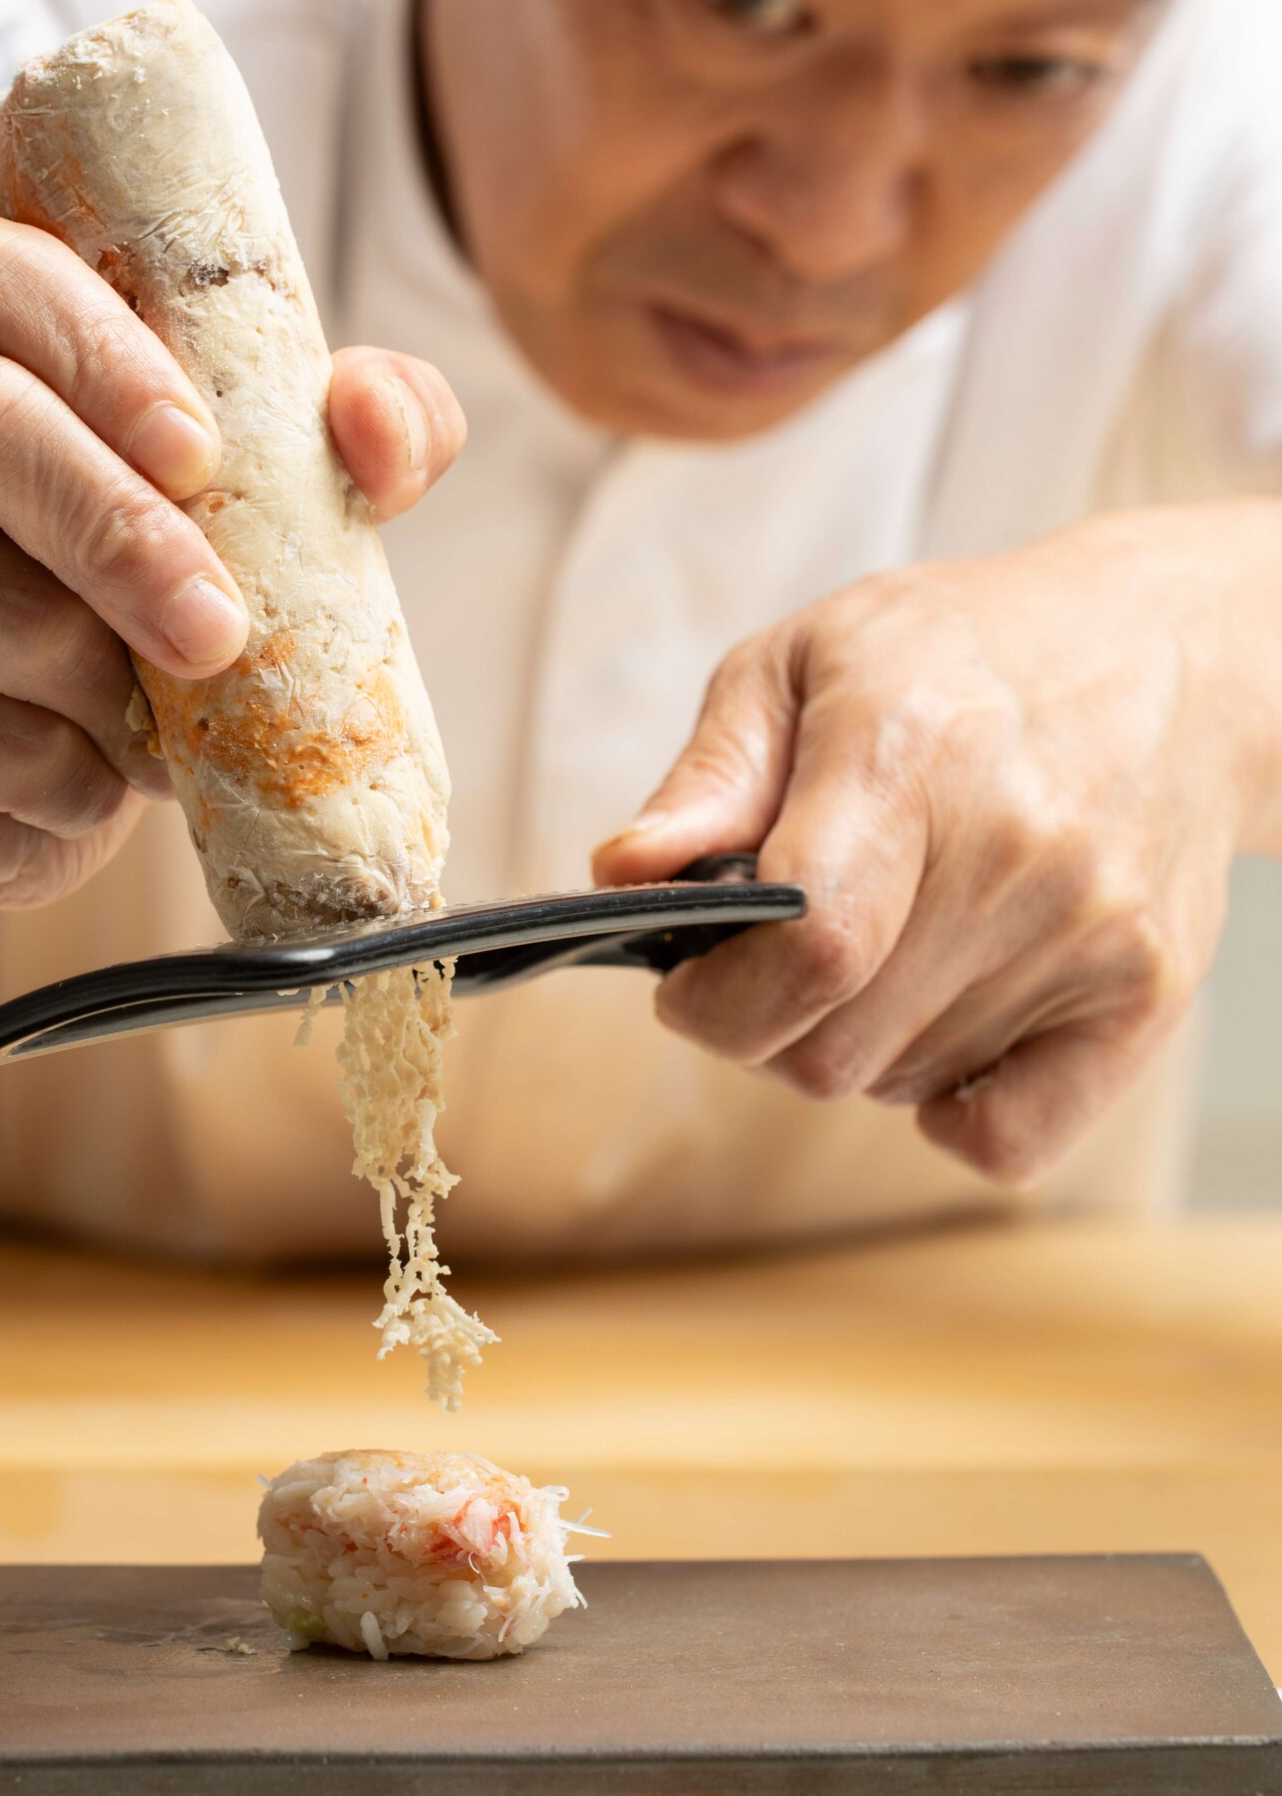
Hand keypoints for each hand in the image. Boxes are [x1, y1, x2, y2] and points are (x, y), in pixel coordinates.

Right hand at [0, 217, 463, 908]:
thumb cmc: (127, 591)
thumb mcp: (243, 500)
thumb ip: (338, 441)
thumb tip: (383, 425)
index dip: (99, 349)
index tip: (201, 448)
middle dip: (122, 534)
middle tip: (218, 631)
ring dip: (110, 693)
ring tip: (160, 723)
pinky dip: (65, 782)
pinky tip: (86, 777)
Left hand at [594, 508, 1281, 1186]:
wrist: (1169, 654)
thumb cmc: (959, 654)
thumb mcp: (807, 659)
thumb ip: (712, 775)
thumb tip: (626, 874)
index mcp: (911, 753)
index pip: (807, 947)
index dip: (718, 1000)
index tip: (690, 985)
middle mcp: (1016, 848)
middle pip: (833, 1046)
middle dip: (768, 1025)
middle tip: (782, 956)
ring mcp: (1093, 929)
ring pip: (902, 1085)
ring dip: (860, 1044)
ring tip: (886, 944)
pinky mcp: (1148, 993)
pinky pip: (1011, 1141)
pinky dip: (954, 1115)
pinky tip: (943, 1029)